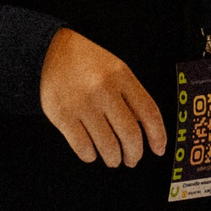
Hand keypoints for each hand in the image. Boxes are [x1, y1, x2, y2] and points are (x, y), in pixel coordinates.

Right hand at [39, 28, 166, 166]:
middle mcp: (103, 89)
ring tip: (113, 159)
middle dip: (134, 154)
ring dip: (114, 159)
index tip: (158, 149)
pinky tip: (92, 152)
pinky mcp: (62, 116)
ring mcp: (82, 104)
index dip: (158, 136)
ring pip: (108, 146)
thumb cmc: (88, 63)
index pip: (149, 112)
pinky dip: (91, 156)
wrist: (51, 51)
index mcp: (121, 76)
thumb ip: (131, 97)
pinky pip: (83, 148)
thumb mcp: (116, 70)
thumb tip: (146, 131)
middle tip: (132, 159)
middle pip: (130, 134)